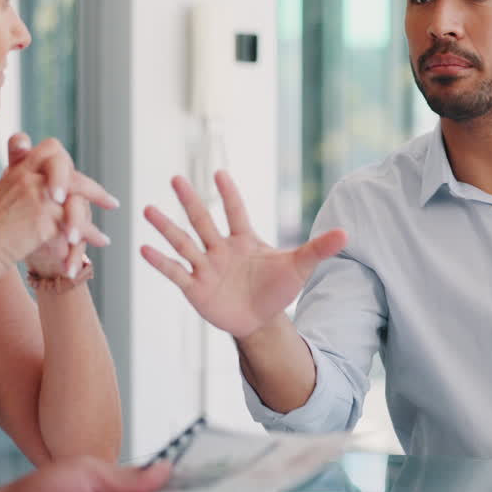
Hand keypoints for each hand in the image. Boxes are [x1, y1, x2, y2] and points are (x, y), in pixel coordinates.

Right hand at [0, 135, 115, 281]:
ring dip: (93, 220)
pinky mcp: (43, 219)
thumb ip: (18, 182)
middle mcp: (28, 179)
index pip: (51, 149)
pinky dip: (91, 236)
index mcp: (19, 171)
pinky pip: (77, 226)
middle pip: (72, 174)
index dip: (69, 162)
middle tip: (112, 203)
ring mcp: (36, 197)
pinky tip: (100, 243)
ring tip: (105, 237)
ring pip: (78, 201)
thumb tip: (24, 156)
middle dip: (95, 190)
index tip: (81, 177)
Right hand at [141, 171, 346, 338]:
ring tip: (147, 209)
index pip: (235, 211)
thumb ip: (319, 248)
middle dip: (190, 200)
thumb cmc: (278, 288)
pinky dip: (161, 262)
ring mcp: (206, 267)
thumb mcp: (300, 267)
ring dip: (166, 227)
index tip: (219, 171)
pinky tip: (144, 248)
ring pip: (183, 243)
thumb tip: (347, 233)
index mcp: (244, 240)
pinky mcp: (195, 288)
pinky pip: (175, 272)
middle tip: (176, 177)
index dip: (229, 193)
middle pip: (203, 220)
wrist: (261, 320)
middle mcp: (221, 249)